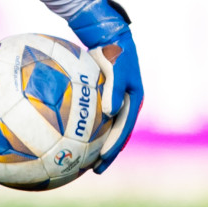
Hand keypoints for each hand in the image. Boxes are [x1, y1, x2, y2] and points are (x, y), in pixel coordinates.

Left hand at [68, 0, 143, 173]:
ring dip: (99, 145)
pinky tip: (73, 137)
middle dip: (107, 154)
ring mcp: (117, 101)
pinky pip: (97, 117)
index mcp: (134, 101)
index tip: (102, 160)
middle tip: (95, 171)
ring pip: (108, 129)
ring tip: (86, 161)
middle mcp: (127, 104)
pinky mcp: (106, 97)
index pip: (124, 130)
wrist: (109, 36)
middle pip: (117, 135)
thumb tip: (110, 113)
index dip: (114, 146)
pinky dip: (89, 129)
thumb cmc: (112, 51)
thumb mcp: (116, 69)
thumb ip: (115, 89)